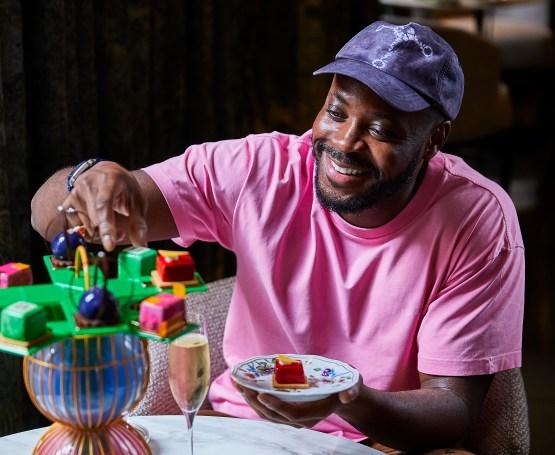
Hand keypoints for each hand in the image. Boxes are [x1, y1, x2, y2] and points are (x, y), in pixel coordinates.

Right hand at [60, 161, 147, 250]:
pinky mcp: (67, 204)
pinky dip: (88, 232)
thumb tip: (140, 243)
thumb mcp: (137, 200)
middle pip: (94, 221)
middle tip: (121, 233)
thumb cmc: (123, 187)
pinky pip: (77, 228)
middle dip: (108, 233)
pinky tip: (97, 225)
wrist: (104, 172)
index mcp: (108, 181)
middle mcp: (87, 185)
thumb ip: (138, 222)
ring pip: (85, 228)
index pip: (104, 206)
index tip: (110, 246)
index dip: (106, 228)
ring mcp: (74, 194)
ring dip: (99, 233)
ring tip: (109, 223)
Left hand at [233, 377, 360, 428]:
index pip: (292, 414)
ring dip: (250, 399)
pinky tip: (243, 384)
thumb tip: (347, 395)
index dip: (276, 406)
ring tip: (237, 382)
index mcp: (314, 413)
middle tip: (241, 385)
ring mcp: (291, 416)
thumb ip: (351, 390)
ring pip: (266, 413)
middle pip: (273, 415)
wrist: (343, 395)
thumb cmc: (347, 387)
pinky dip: (253, 397)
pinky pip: (266, 407)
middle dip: (256, 401)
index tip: (262, 394)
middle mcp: (301, 419)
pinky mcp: (285, 410)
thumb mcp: (353, 385)